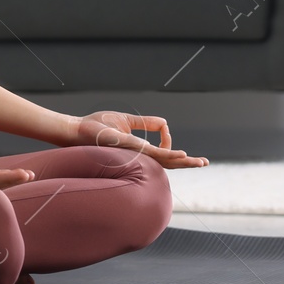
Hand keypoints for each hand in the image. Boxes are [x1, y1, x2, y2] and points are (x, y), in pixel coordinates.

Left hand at [76, 111, 208, 168]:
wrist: (77, 130)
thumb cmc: (97, 126)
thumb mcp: (127, 121)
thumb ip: (145, 122)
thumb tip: (164, 123)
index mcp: (139, 150)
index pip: (163, 150)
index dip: (168, 138)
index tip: (163, 129)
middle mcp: (139, 155)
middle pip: (168, 161)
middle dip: (187, 162)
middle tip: (205, 163)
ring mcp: (135, 153)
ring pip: (164, 160)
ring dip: (183, 161)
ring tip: (200, 162)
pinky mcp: (130, 148)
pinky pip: (153, 152)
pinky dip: (168, 153)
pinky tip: (181, 154)